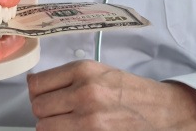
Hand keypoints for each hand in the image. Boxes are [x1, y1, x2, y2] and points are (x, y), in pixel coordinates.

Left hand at [27, 60, 195, 130]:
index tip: (41, 94)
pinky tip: (74, 127)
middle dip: (43, 109)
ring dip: (51, 125)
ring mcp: (89, 119)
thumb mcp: (97, 71)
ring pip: (44, 126)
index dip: (35, 91)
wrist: (161, 109)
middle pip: (38, 107)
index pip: (36, 84)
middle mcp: (84, 92)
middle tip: (55, 109)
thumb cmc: (127, 88)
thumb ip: (66, 76)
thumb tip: (35, 84)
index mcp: (82, 70)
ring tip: (65, 120)